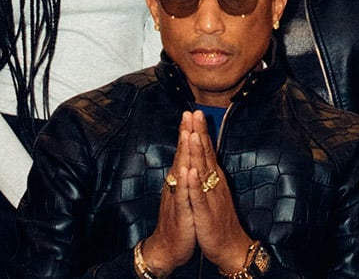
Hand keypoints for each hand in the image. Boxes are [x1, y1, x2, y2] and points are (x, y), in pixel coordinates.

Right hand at [141, 110, 198, 273]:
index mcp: (179, 179)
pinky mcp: (181, 212)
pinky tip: (187, 171)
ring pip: (181, 171)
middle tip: (188, 112)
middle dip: (186, 133)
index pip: (184, 151)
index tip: (191, 111)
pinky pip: (183, 195)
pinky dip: (185, 183)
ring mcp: (177, 197)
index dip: (188, 132)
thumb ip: (185, 174)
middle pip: (182, 155)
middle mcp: (176, 184)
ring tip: (188, 133)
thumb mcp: (183, 193)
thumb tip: (189, 157)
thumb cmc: (178, 219)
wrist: (167, 247)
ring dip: (184, 152)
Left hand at [183, 111, 251, 273]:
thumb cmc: (219, 219)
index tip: (194, 112)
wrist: (230, 247)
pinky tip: (191, 172)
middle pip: (206, 154)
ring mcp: (211, 197)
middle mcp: (214, 184)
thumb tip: (205, 155)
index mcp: (214, 178)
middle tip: (195, 113)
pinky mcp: (207, 213)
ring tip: (193, 134)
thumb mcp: (214, 191)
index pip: (207, 150)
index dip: (200, 131)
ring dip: (198, 152)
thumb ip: (209, 173)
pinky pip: (200, 197)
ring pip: (203, 172)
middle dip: (199, 133)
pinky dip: (195, 184)